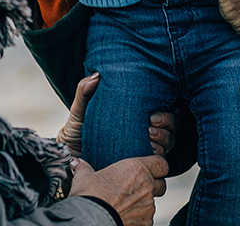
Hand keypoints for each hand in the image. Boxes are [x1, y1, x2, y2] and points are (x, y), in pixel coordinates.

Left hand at [57, 73, 177, 157]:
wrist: (69, 159)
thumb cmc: (75, 133)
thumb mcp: (80, 111)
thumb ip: (85, 92)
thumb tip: (97, 75)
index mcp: (135, 115)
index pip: (162, 109)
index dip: (166, 111)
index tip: (153, 113)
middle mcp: (143, 131)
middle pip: (170, 126)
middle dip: (167, 123)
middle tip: (151, 123)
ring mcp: (143, 148)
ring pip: (168, 142)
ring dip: (164, 138)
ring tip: (150, 135)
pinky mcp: (139, 163)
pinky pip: (158, 160)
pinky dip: (158, 154)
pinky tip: (149, 150)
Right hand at [70, 155, 167, 225]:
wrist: (90, 221)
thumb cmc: (89, 196)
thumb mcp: (83, 177)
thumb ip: (84, 168)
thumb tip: (77, 163)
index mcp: (136, 169)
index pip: (161, 163)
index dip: (157, 166)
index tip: (151, 168)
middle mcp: (146, 186)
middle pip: (161, 184)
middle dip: (152, 186)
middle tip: (136, 188)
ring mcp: (148, 207)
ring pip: (152, 203)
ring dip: (143, 203)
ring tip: (125, 205)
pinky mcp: (146, 223)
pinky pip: (146, 219)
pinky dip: (138, 218)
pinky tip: (124, 217)